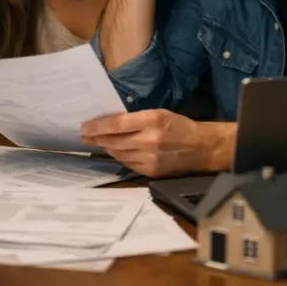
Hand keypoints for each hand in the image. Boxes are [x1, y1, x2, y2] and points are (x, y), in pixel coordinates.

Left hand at [80, 110, 235, 177]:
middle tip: (85, 136)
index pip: (115, 124)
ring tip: (101, 142)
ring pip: (117, 153)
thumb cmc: (180, 126)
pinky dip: (121, 156)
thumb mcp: (160, 114)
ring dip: (107, 147)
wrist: (202, 148)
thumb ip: (136, 119)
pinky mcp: (150, 171)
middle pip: (112, 141)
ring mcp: (149, 158)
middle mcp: (149, 140)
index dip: (96, 127)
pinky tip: (118, 151)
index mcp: (152, 120)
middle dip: (96, 138)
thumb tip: (110, 124)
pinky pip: (127, 164)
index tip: (83, 127)